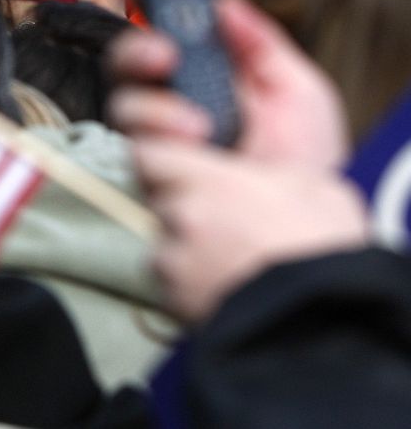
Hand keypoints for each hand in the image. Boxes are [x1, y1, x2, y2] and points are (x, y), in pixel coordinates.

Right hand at [108, 0, 350, 169]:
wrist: (305, 223)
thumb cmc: (306, 166)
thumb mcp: (297, 90)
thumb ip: (259, 42)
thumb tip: (223, 0)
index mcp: (206, 84)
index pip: (163, 35)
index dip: (141, 2)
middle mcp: (175, 112)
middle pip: (125, 69)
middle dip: (135, 52)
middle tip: (163, 55)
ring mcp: (161, 147)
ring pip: (124, 109)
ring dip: (156, 109)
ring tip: (198, 126)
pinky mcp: (153, 180)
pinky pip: (138, 149)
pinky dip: (167, 142)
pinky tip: (196, 150)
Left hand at [138, 137, 368, 322]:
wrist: (325, 320)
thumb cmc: (327, 251)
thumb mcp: (312, 186)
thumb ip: (267, 173)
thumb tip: (258, 175)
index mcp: (210, 181)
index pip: (149, 156)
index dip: (161, 162)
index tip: (176, 170)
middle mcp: (183, 216)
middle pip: (161, 204)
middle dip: (184, 213)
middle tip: (224, 228)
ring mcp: (174, 262)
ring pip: (164, 250)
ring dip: (186, 256)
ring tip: (231, 268)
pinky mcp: (174, 303)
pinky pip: (171, 290)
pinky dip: (190, 291)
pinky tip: (227, 294)